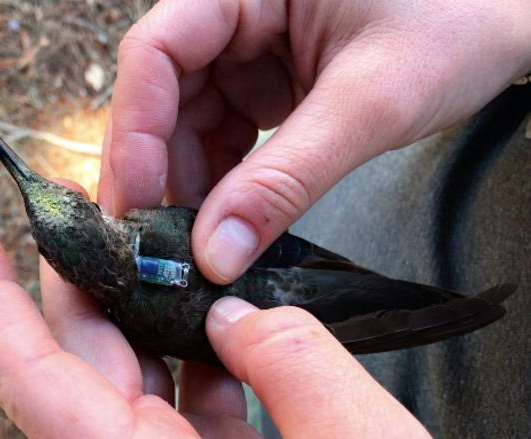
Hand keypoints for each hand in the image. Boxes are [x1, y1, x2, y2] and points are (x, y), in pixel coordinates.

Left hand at [0, 180, 429, 437]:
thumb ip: (295, 365)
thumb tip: (238, 317)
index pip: (39, 384)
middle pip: (82, 365)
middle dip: (79, 280)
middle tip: (85, 215)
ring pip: (133, 381)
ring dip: (142, 314)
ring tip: (157, 255)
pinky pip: (184, 407)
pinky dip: (197, 357)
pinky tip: (219, 320)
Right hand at [99, 0, 530, 283]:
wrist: (502, 19)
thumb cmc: (456, 23)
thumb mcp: (370, 103)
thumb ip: (287, 179)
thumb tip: (216, 254)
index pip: (157, 53)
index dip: (135, 134)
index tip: (135, 208)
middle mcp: (233, 11)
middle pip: (163, 95)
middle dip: (161, 174)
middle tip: (161, 248)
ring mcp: (246, 47)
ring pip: (187, 121)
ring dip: (190, 185)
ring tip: (198, 246)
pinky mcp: (264, 79)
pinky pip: (222, 134)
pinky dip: (222, 182)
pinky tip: (229, 221)